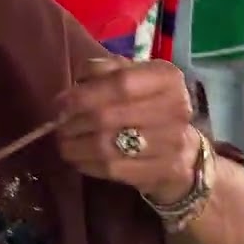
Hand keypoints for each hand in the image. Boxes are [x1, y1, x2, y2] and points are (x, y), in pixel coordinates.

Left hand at [56, 57, 200, 203]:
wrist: (184, 151)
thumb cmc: (149, 106)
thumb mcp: (133, 77)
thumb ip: (104, 70)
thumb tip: (75, 84)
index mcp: (167, 78)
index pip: (120, 83)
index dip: (84, 94)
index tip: (61, 103)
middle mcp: (175, 108)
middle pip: (108, 116)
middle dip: (74, 122)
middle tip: (59, 125)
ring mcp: (172, 143)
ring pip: (107, 146)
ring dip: (76, 145)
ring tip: (64, 142)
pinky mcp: (162, 172)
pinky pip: (112, 169)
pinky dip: (87, 164)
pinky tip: (78, 158)